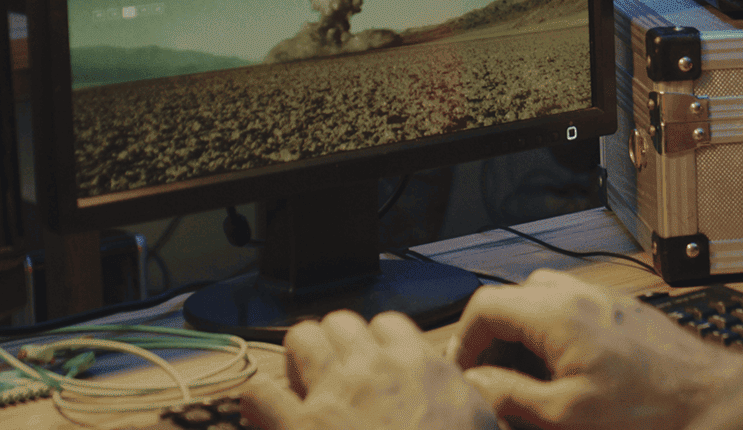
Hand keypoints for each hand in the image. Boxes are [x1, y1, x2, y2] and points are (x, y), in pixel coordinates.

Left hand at [234, 310, 498, 429]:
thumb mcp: (482, 426)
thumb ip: (469, 401)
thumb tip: (466, 392)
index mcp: (423, 368)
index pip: (389, 326)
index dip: (377, 346)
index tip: (376, 370)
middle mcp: (375, 369)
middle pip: (341, 323)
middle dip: (335, 347)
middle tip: (337, 380)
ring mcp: (333, 393)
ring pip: (301, 337)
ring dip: (300, 361)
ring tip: (305, 390)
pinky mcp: (298, 427)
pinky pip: (259, 390)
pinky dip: (261, 403)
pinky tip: (271, 419)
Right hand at [449, 269, 742, 429]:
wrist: (711, 396)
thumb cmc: (647, 409)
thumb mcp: (566, 415)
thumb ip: (511, 396)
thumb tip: (475, 383)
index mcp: (556, 314)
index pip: (485, 306)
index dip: (465, 341)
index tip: (466, 374)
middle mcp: (578, 295)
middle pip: (511, 299)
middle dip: (495, 339)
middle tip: (495, 381)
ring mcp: (603, 299)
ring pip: (542, 298)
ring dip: (525, 333)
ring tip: (529, 378)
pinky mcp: (624, 310)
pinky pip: (574, 307)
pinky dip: (556, 332)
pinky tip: (568, 370)